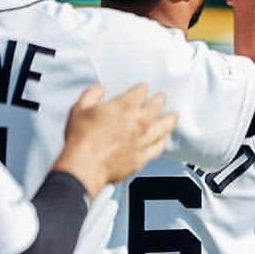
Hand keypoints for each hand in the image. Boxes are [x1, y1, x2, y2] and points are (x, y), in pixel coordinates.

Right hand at [55, 84, 177, 197]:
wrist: (85, 165)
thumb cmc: (81, 139)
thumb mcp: (80, 108)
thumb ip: (92, 94)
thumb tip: (99, 90)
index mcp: (124, 107)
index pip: (140, 92)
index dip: (142, 88)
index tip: (143, 88)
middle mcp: (138, 122)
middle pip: (156, 107)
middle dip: (160, 99)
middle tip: (162, 96)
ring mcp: (143, 140)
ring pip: (164, 127)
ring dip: (170, 119)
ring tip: (174, 115)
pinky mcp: (143, 157)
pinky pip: (159, 147)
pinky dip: (164, 141)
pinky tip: (165, 139)